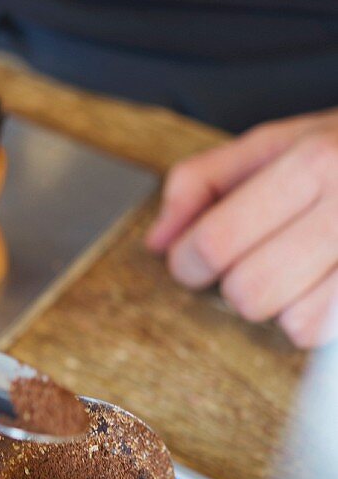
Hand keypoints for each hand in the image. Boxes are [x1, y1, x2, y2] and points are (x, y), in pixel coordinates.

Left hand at [146, 110, 337, 347]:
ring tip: (300, 273)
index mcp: (312, 162)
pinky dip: (316, 323)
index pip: (214, 242)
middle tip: (254, 263)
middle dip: (237, 285)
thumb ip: (204, 182)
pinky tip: (325, 289)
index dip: (188, 262)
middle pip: (249, 291)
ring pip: (293, 324)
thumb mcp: (278, 141)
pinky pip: (326, 337)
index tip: (193, 261)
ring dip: (283, 307)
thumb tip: (158, 239)